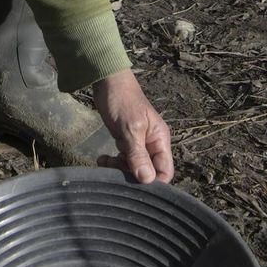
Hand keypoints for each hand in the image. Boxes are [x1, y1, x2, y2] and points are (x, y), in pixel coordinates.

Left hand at [92, 69, 173, 183]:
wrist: (108, 82)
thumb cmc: (123, 101)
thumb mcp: (131, 128)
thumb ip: (138, 154)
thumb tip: (147, 180)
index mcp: (160, 140)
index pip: (165, 171)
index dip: (153, 182)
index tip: (133, 184)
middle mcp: (152, 144)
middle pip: (148, 171)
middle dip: (132, 175)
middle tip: (114, 170)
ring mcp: (139, 143)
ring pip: (134, 167)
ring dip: (119, 169)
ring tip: (105, 163)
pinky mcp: (126, 141)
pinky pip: (124, 159)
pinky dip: (113, 162)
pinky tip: (102, 159)